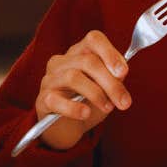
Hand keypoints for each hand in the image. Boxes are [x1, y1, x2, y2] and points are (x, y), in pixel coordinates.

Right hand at [33, 31, 129, 149]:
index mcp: (79, 53)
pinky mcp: (42, 99)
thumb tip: (121, 72)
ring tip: (107, 108)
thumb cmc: (87, 102)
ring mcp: (49, 79)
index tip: (123, 72)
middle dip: (110, 83)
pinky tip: (85, 114)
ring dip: (96, 94)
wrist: (67, 127)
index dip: (109, 53)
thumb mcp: (106, 89)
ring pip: (73, 77)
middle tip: (124, 102)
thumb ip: (114, 78)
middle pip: (88, 61)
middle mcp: (61, 61)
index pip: (93, 39)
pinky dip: (73, 108)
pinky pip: (56, 100)